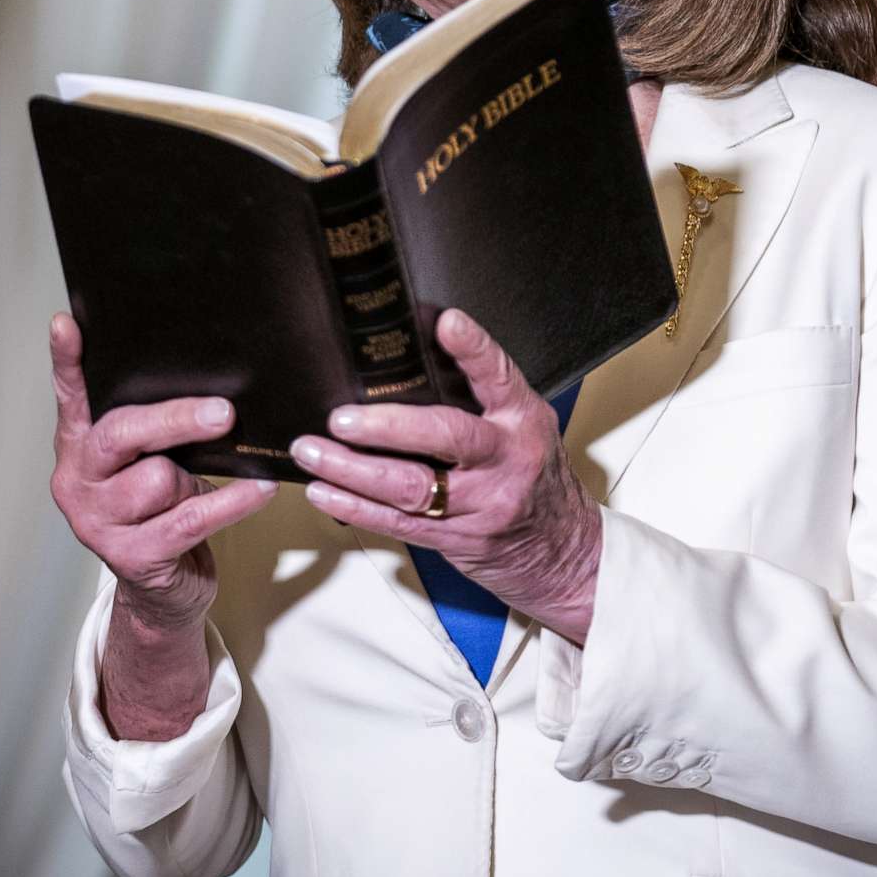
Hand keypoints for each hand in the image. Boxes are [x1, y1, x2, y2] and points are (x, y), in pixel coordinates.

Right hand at [47, 312, 276, 636]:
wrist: (163, 592)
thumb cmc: (162, 511)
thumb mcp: (151, 462)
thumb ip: (156, 430)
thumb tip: (215, 389)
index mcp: (79, 448)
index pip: (69, 398)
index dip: (66, 361)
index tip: (66, 323)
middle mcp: (78, 482)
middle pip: (121, 434)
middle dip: (174, 420)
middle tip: (224, 412)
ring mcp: (98, 523)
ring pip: (159, 479)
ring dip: (197, 479)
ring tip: (216, 480)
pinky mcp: (132, 557)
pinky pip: (190, 518)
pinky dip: (232, 503)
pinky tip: (259, 490)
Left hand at [293, 308, 603, 642]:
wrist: (565, 554)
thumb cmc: (534, 479)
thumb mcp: (525, 429)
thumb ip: (481, 401)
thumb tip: (408, 362)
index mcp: (523, 420)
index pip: (499, 377)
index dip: (473, 349)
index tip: (446, 322)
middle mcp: (506, 458)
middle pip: (446, 436)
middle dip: (387, 426)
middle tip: (341, 417)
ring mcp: (483, 503)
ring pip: (410, 485)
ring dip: (352, 469)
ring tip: (312, 451)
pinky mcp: (458, 538)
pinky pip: (398, 523)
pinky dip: (356, 506)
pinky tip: (324, 491)